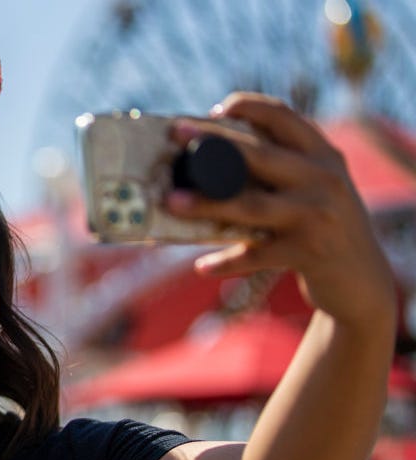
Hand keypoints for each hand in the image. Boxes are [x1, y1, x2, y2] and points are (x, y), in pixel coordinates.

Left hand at [165, 92, 395, 328]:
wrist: (362, 279)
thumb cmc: (319, 226)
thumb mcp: (313, 188)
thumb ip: (279, 168)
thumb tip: (207, 158)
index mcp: (323, 155)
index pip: (285, 117)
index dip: (249, 107)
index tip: (214, 109)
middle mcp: (324, 179)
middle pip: (260, 155)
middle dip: (213, 141)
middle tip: (174, 134)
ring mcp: (318, 215)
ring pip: (251, 205)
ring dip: (206, 204)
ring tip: (171, 202)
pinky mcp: (309, 252)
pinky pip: (257, 255)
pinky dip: (228, 261)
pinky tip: (202, 267)